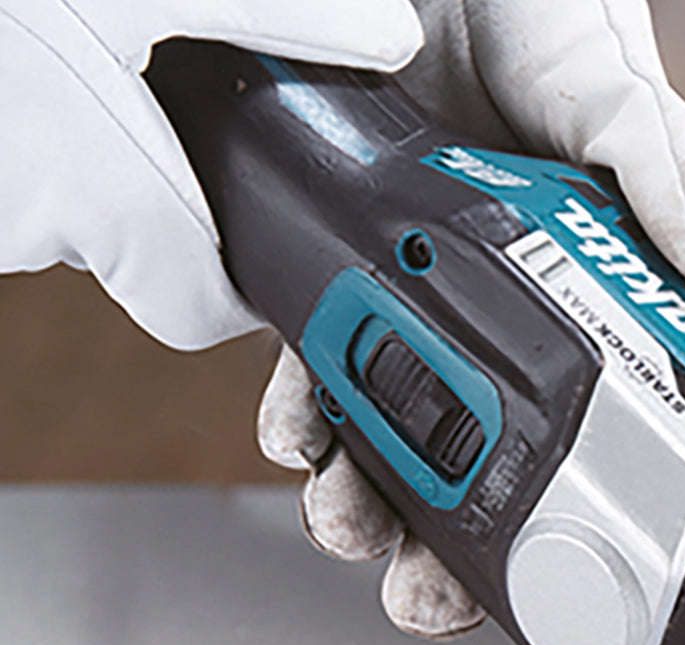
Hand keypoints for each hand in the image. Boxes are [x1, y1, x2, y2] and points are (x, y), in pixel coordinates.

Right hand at [0, 0, 422, 346]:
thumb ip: (276, 14)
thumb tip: (387, 36)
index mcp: (107, 193)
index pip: (196, 314)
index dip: (230, 284)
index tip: (244, 234)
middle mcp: (33, 221)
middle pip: (127, 252)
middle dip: (151, 191)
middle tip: (152, 93)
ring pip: (55, 204)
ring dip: (79, 143)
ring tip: (68, 49)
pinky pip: (7, 167)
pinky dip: (22, 124)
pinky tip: (23, 52)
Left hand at [260, 0, 684, 638]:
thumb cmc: (540, 13)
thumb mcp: (617, 94)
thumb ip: (669, 170)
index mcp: (578, 308)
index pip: (580, 441)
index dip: (563, 527)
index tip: (549, 592)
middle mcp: (492, 320)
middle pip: (472, 462)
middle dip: (441, 546)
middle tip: (424, 596)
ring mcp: (406, 299)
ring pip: (383, 433)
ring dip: (360, 497)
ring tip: (348, 519)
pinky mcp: (324, 265)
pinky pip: (307, 360)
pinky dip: (300, 409)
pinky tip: (299, 425)